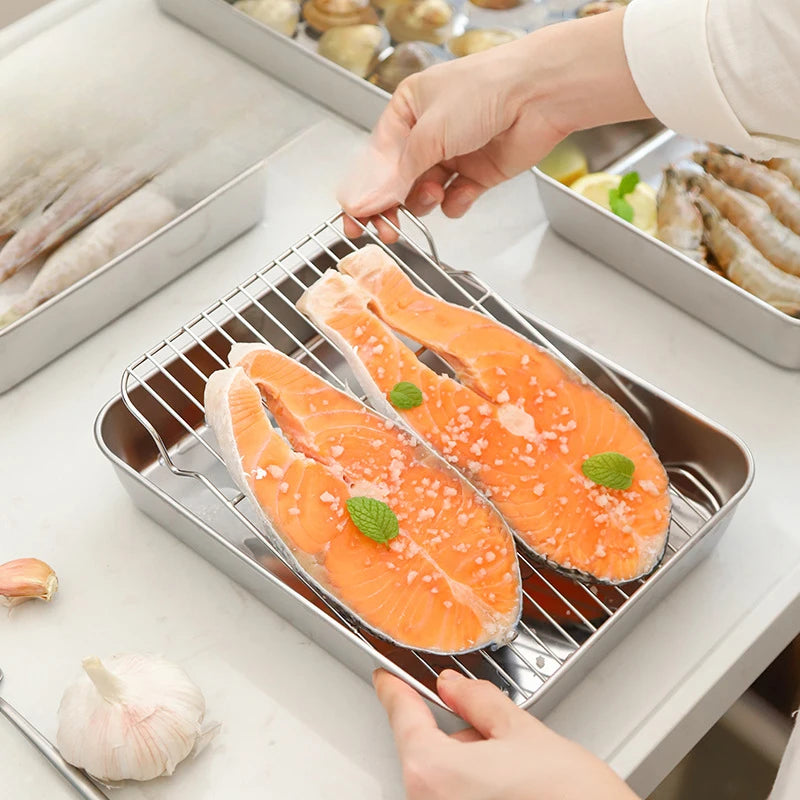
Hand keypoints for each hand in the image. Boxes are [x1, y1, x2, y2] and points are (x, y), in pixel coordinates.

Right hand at [339, 8, 650, 240]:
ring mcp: (454, 154)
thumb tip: (364, 203)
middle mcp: (428, 133)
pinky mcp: (478, 173)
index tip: (355, 220)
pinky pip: (456, 200)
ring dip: (425, 201)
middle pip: (398, 182)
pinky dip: (456, 203)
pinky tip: (460, 195)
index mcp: (408, 110)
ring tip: (433, 194)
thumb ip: (396, 175)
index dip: (365, 192)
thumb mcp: (428, 133)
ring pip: (425, 193)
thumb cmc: (484, 92)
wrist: (537, 95)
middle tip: (388, 229)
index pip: (377, 159)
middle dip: (392, 206)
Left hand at [374, 668, 639, 799]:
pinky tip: (518, 792)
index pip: (403, 716)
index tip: (386, 678)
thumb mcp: (524, 734)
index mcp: (434, 772)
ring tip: (523, 774)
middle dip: (461, 736)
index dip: (395, 690)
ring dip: (473, 767)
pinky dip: (480, 791)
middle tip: (502, 737)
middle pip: (430, 752)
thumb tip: (454, 687)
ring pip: (447, 780)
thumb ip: (479, 703)